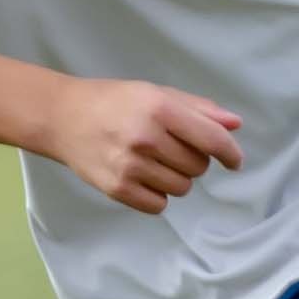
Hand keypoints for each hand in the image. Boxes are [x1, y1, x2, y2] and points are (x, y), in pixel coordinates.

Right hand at [33, 78, 244, 215]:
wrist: (63, 118)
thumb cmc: (115, 102)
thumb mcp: (156, 93)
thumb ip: (198, 108)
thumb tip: (235, 124)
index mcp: (159, 108)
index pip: (212, 139)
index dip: (230, 152)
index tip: (234, 161)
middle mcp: (145, 137)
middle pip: (198, 166)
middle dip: (194, 159)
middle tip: (171, 148)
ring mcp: (130, 166)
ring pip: (182, 188)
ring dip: (176, 178)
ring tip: (154, 161)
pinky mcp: (117, 189)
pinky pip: (159, 205)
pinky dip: (157, 195)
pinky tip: (142, 176)